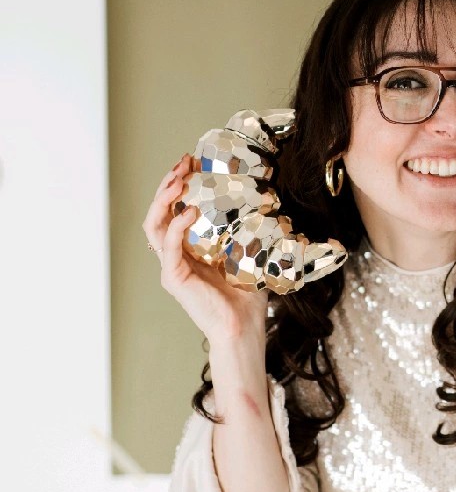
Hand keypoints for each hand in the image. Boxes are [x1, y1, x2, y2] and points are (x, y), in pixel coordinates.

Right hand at [142, 154, 269, 343]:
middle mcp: (175, 256)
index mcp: (189, 251)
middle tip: (184, 163)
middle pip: (159, 212)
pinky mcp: (174, 278)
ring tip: (178, 179)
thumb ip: (247, 235)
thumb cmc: (246, 300)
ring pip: (154, 225)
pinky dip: (177, 226)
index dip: (179, 186)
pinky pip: (168, 247)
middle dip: (169, 184)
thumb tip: (266, 208)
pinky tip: (191, 211)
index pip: (174, 211)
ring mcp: (171, 267)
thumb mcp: (248, 258)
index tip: (192, 164)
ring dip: (163, 199)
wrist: (243, 328)